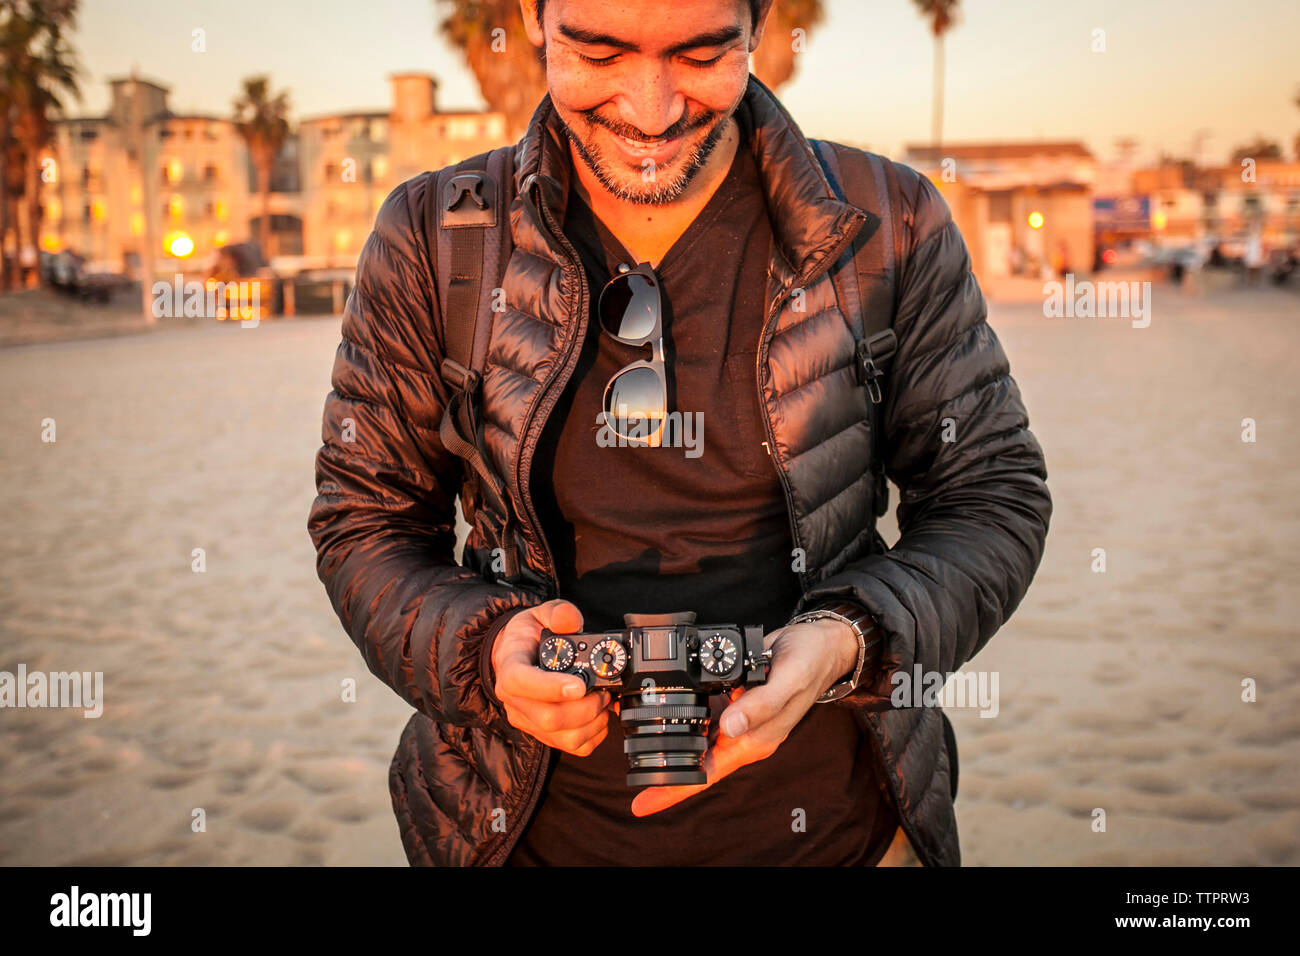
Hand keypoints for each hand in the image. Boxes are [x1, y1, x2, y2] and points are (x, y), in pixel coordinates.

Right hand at [491, 599, 614, 755]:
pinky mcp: (542, 734)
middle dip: (585, 707)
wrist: (516, 656)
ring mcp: (528, 721)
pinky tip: (599, 716)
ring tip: (603, 701)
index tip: (580, 684)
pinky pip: (572, 746)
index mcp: (510, 669)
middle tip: (603, 692)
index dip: (552, 687)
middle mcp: (515, 701)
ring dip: (592, 722)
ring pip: (562, 737)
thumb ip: (557, 613)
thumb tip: (571, 620)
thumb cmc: (528, 637)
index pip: (522, 683)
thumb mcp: (539, 614)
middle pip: (548, 718)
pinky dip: (594, 735)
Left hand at [630, 617, 859, 815]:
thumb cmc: (809, 663)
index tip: (643, 804)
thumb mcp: (788, 680)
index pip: (708, 774)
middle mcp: (742, 735)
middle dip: (664, 768)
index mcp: (754, 741)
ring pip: (696, 736)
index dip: (675, 790)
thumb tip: (729, 728)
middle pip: (696, 761)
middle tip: (629, 772)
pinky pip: (703, 711)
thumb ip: (760, 705)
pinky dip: (682, 710)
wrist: (820, 643)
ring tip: (633, 735)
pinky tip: (662, 705)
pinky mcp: (733, 700)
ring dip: (669, 737)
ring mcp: (737, 718)